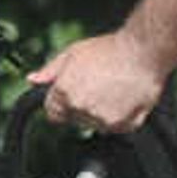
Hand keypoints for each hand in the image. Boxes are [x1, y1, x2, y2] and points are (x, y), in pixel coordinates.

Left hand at [29, 32, 169, 138]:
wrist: (143, 51)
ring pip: (94, 124)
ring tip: (113, 90)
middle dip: (82, 106)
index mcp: (64, 92)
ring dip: (100, 113)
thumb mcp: (73, 53)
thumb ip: (50, 70)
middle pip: (74, 118)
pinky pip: (115, 128)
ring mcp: (101, 118)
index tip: (74, 94)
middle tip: (98, 86)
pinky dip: (119, 118)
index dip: (62, 104)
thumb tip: (33, 80)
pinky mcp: (121, 124)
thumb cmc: (110, 49)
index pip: (53, 113)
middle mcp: (80, 107)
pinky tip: (124, 99)